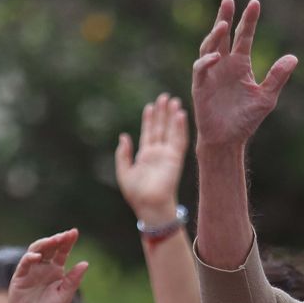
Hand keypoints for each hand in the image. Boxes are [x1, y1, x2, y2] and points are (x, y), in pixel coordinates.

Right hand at [2, 230, 88, 302]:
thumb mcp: (65, 295)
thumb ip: (73, 279)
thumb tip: (85, 263)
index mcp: (56, 271)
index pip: (62, 252)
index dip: (67, 241)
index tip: (74, 232)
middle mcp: (43, 268)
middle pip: (49, 248)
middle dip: (56, 239)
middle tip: (65, 235)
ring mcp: (31, 271)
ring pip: (35, 251)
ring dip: (44, 244)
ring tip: (53, 240)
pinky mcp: (19, 277)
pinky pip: (24, 265)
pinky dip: (29, 258)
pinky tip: (37, 256)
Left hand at [115, 93, 188, 224]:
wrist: (149, 205)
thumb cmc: (136, 194)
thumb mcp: (124, 172)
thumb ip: (123, 154)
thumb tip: (124, 137)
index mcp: (145, 156)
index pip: (149, 133)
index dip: (149, 119)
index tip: (150, 106)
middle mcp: (158, 153)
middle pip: (161, 128)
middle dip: (162, 113)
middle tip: (164, 97)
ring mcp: (168, 155)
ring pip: (171, 131)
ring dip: (172, 116)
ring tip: (173, 101)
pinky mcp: (176, 158)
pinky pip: (179, 140)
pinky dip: (180, 127)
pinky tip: (180, 114)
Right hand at [191, 0, 297, 149]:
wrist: (228, 140)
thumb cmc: (246, 119)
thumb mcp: (266, 97)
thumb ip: (277, 77)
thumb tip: (293, 58)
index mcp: (240, 64)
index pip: (244, 37)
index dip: (249, 20)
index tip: (255, 3)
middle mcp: (224, 65)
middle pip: (223, 35)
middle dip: (225, 17)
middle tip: (228, 0)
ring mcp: (210, 74)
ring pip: (209, 47)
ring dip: (215, 35)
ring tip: (224, 24)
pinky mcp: (200, 86)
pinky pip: (201, 69)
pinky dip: (206, 62)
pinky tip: (216, 57)